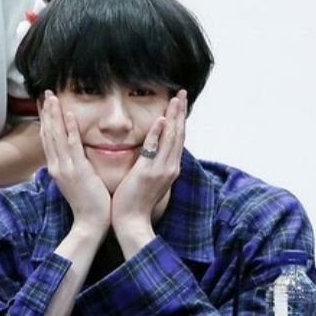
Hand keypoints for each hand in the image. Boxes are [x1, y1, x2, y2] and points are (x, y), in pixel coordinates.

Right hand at [41, 91, 110, 234]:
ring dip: (54, 115)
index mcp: (56, 168)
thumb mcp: (76, 182)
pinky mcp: (77, 170)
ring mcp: (65, 167)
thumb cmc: (87, 204)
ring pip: (57, 136)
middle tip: (46, 93)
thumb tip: (74, 154)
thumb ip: (73, 166)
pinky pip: (73, 145)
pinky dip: (70, 129)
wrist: (89, 223)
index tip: (44, 105)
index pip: (48, 140)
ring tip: (52, 97)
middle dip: (47, 112)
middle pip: (48, 134)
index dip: (45, 121)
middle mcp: (56, 166)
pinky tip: (68, 115)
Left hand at [111, 90, 186, 250]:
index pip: (177, 139)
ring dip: (174, 116)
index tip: (180, 102)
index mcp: (170, 168)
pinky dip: (158, 134)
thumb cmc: (137, 202)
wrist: (132, 222)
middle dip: (181, 112)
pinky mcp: (147, 172)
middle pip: (178, 134)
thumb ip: (155, 165)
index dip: (180, 119)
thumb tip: (155, 152)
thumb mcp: (151, 181)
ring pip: (170, 138)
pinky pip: (153, 149)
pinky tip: (161, 119)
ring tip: (176, 99)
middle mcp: (170, 167)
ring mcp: (160, 170)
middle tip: (182, 92)